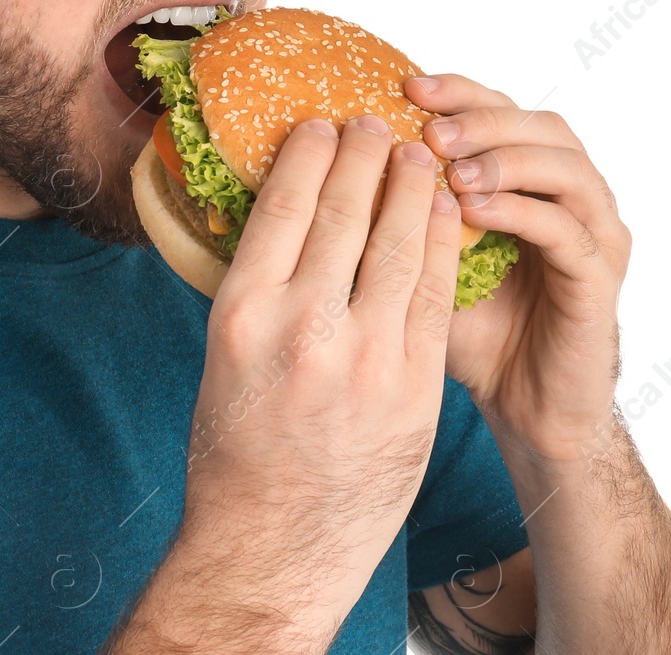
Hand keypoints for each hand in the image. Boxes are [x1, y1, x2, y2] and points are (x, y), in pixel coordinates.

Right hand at [176, 114, 465, 632]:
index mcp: (242, 312)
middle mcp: (303, 326)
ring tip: (418, 153)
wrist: (273, 547)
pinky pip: (437, 294)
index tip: (322, 124)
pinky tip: (447, 212)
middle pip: (344, 211)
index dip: (311, 152)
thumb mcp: (224, 356)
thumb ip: (260, 286)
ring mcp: (365, 358)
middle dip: (365, 154)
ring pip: (400, 243)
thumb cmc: (238, 449)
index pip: (284, 203)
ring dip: (412, 187)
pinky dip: (444, 243)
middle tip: (376, 123)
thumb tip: (287, 213)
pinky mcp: (415, 387)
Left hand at [406, 75, 631, 461]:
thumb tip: (332, 167)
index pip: (505, 111)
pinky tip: (473, 210)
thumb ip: (404, 213)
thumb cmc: (474, 332)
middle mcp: (575, 196)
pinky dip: (520, 211)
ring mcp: (596, 234)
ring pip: (566, 166)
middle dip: (483, 118)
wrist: (526, 408)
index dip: (460, 92)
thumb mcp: (428, 261)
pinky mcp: (601, 278)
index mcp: (534, 180)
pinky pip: (566, 229)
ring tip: (450, 167)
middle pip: (542, 125)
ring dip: (505, 158)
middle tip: (428, 130)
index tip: (405, 87)